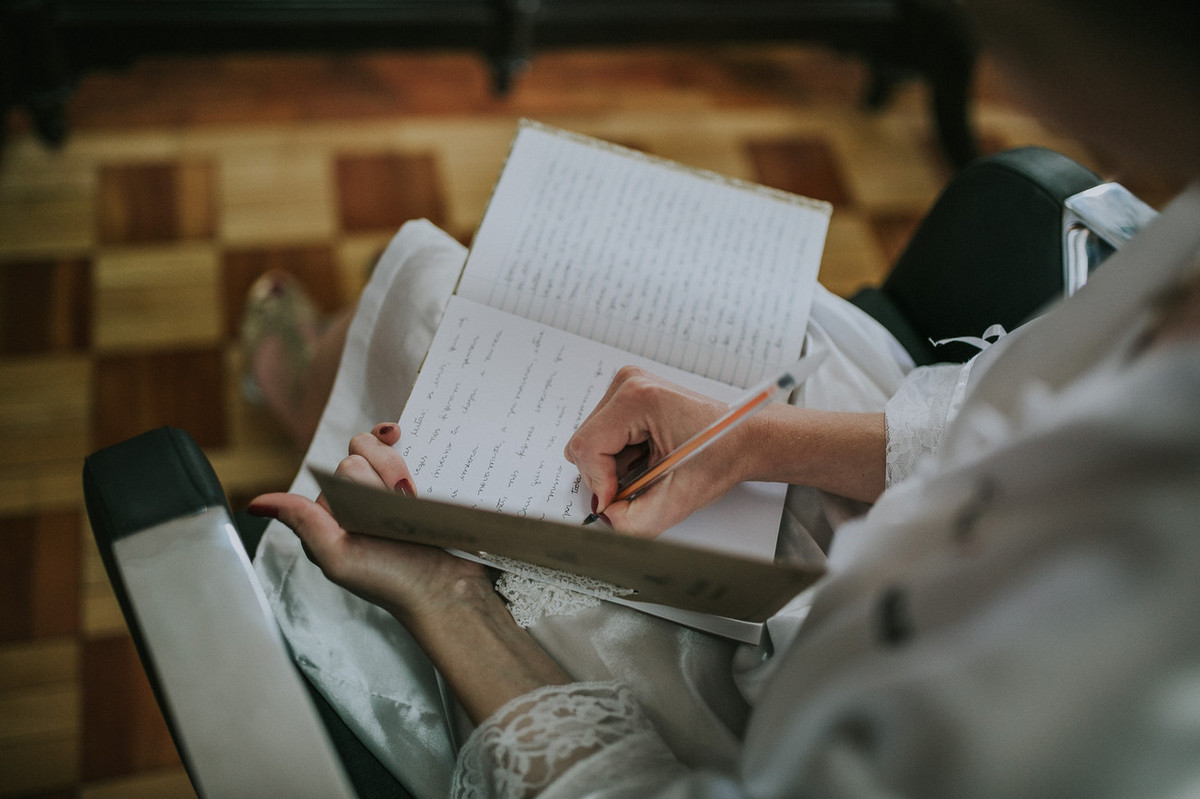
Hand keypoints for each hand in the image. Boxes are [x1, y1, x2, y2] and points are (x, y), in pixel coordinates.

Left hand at [248, 422, 490, 625]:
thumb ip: (303, 524)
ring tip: (414, 499)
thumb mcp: (339, 558)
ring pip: (388, 448)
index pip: (344, 465)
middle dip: (384, 473)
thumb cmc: (393, 582)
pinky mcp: (422, 486)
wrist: (447, 590)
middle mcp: (360, 496)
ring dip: (401, 467)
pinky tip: (422, 470)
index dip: (364, 475)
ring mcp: (391, 489)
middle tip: (400, 504)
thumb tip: (256, 504)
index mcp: (334, 511)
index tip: (381, 499)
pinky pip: (415, 451)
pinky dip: (419, 450)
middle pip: (365, 452)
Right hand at [564, 366, 756, 535]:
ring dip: (614, 466)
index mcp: (639, 398)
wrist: (743, 438)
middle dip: (607, 474)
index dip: (600, 483)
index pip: (587, 447)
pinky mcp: (629, 393)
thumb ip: (635, 520)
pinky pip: (603, 434)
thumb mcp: (678, 498)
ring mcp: (628, 385)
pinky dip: (619, 455)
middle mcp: (629, 383)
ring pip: (591, 440)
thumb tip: (605, 520)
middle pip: (585, 442)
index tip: (618, 502)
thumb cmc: (722, 454)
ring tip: (650, 467)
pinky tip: (647, 456)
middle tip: (644, 483)